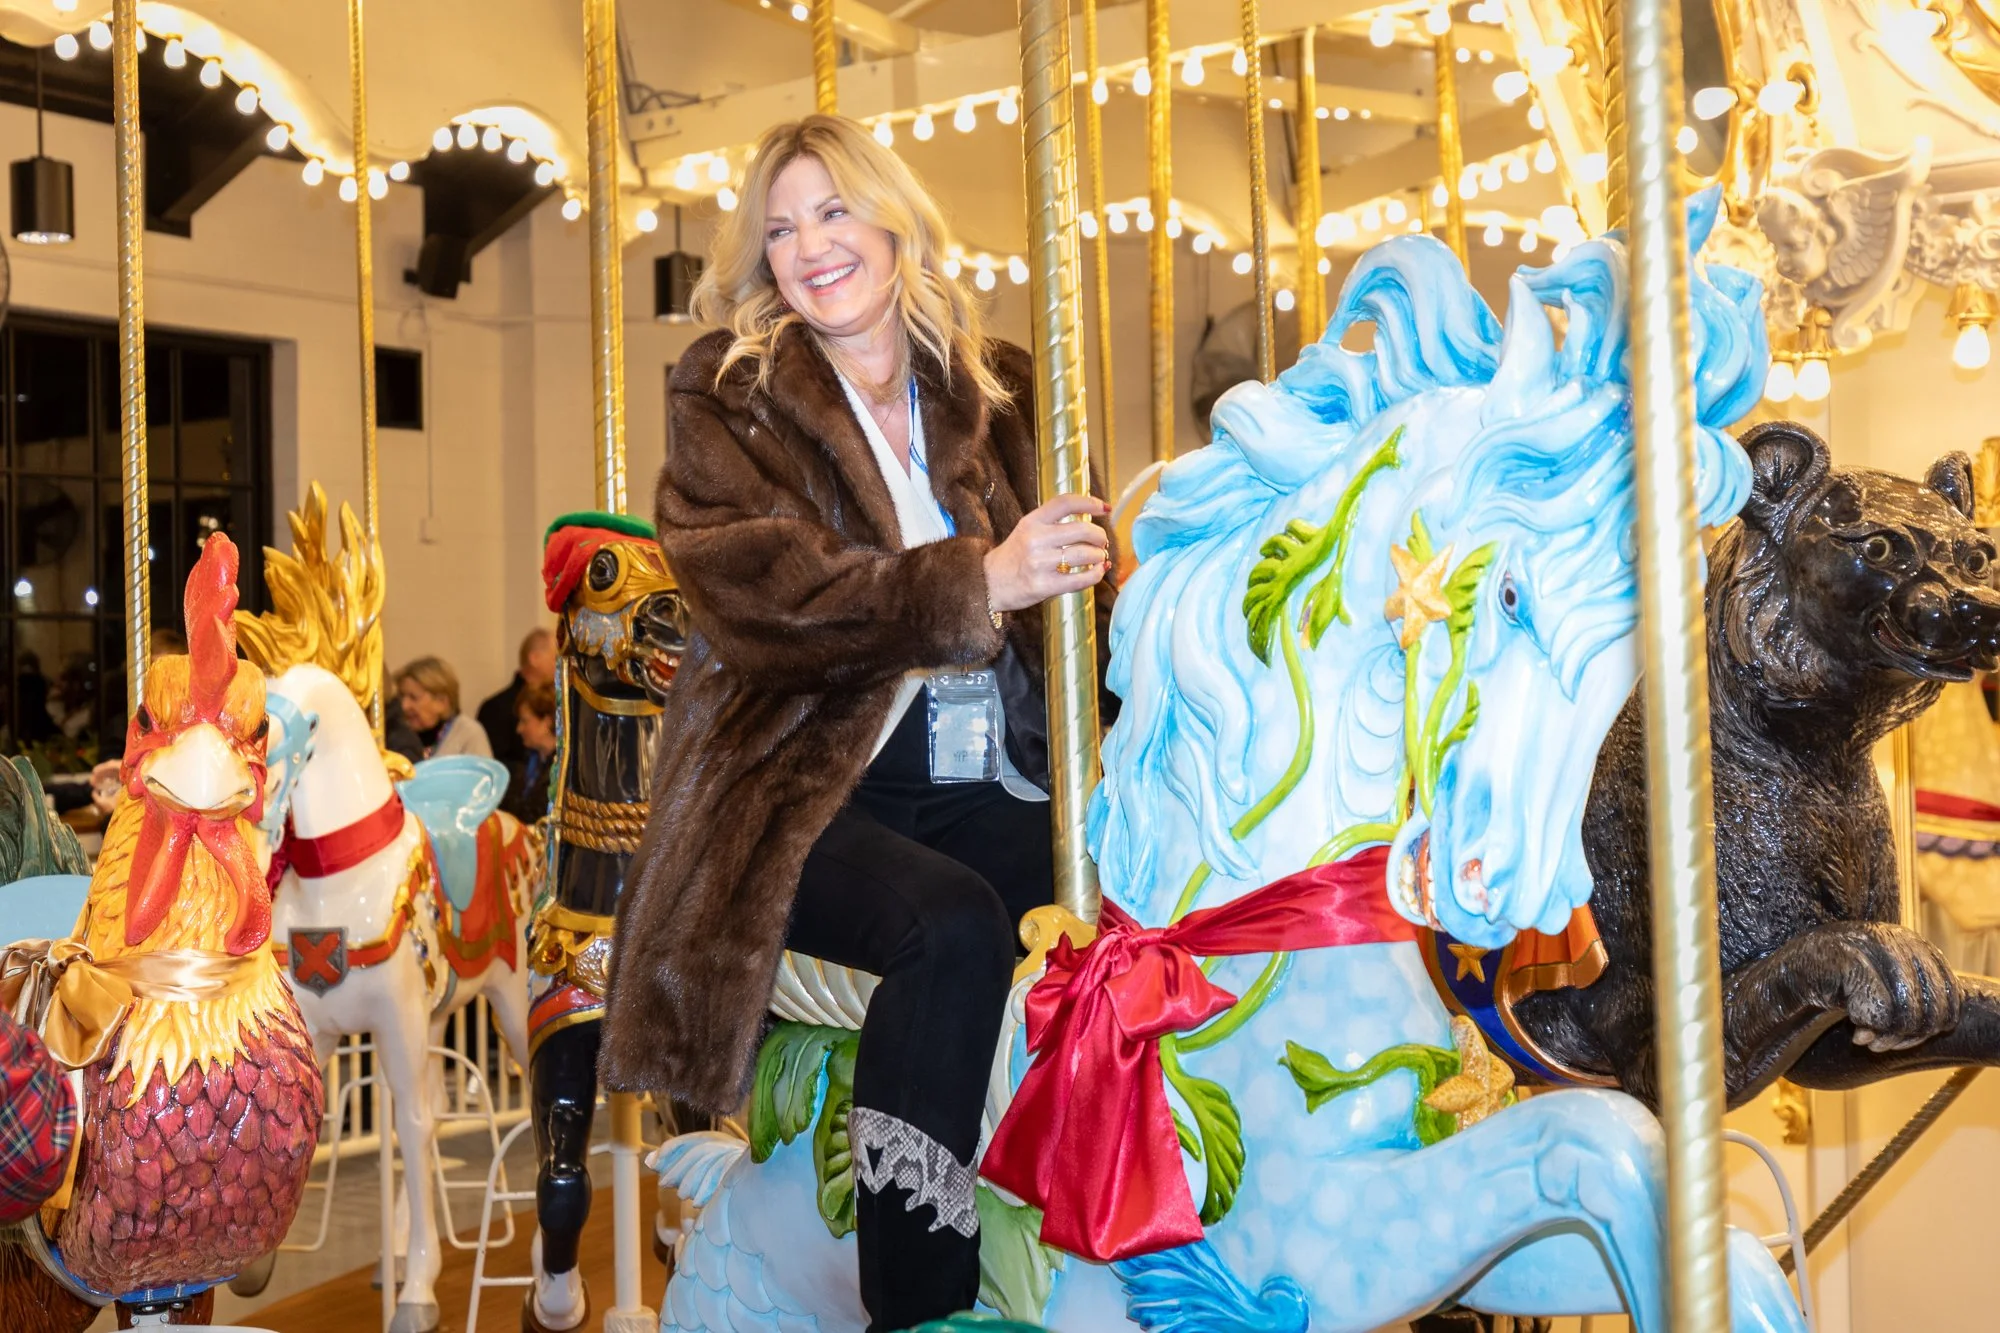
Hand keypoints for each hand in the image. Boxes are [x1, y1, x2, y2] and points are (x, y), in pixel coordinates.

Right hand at [984, 494, 1111, 613]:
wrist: (989, 583)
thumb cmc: (1014, 556)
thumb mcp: (1027, 529)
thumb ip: (1053, 522)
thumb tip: (1091, 518)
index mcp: (1031, 521)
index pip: (1065, 503)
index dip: (1089, 503)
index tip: (1104, 508)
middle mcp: (1035, 539)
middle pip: (1082, 530)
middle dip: (1100, 536)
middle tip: (1102, 542)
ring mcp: (1039, 563)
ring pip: (1085, 554)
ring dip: (1099, 556)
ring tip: (1098, 558)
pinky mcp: (1044, 586)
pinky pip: (1081, 579)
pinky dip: (1096, 575)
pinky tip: (1097, 571)